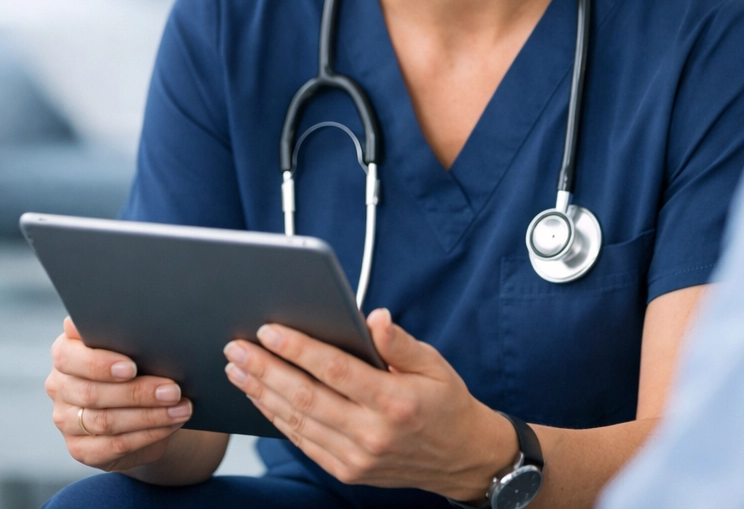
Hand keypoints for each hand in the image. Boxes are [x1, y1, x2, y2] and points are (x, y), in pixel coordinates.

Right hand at [46, 317, 192, 471]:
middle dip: (138, 393)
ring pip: (105, 421)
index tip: (131, 367)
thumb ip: (128, 332)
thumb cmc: (139, 361)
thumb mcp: (134, 343)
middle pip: (92, 393)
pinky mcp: (80, 448)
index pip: (69, 357)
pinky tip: (170, 425)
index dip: (100, 364)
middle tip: (174, 390)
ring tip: (181, 408)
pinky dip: (147, 435)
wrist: (142, 401)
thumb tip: (148, 320)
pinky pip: (113, 445)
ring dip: (149, 415)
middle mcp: (60, 386)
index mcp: (66, 352)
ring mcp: (66, 420)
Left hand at [224, 309, 518, 500]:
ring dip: (262, 394)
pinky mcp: (347, 470)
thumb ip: (400, 342)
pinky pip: (303, 442)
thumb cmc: (446, 401)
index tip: (270, 330)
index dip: (299, 349)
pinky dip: (277, 419)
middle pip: (306, 398)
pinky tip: (261, 398)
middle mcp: (372, 433)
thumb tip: (374, 318)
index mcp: (394, 400)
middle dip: (266, 369)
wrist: (461, 457)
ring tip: (238, 369)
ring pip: (298, 422)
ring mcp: (356, 457)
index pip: (335, 370)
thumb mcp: (434, 363)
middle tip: (237, 347)